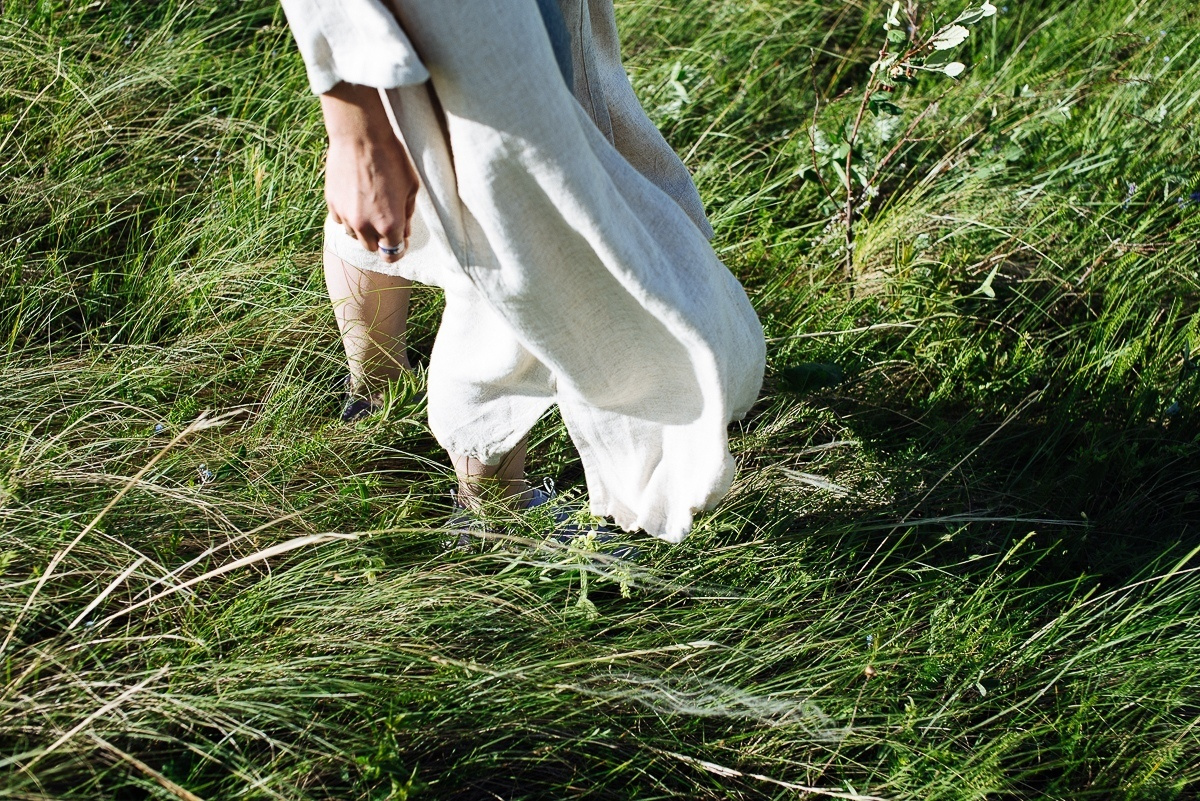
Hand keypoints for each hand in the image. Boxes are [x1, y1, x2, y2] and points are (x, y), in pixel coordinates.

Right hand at [320, 83, 417, 262]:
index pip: (392, 255)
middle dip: (380, 239)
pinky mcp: (331, 204)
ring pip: (354, 235)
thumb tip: (405, 232)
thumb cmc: (392, 159)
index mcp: (390, 225)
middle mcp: (365, 226)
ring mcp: (346, 216)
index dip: (398, 250)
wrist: (360, 137)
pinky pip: (341, 220)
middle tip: (385, 220)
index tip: (400, 241)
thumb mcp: (411, 187)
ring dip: (363, 228)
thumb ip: (407, 214)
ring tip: (369, 205)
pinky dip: (348, 216)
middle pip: (372, 248)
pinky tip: (355, 198)